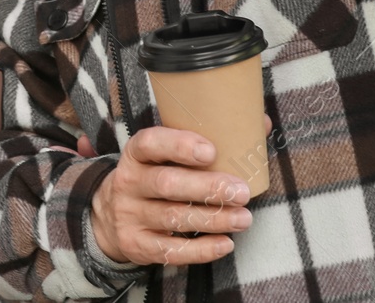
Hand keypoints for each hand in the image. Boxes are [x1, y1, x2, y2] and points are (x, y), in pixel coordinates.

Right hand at [85, 124, 257, 265]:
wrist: (111, 214)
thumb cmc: (154, 176)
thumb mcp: (164, 157)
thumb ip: (206, 141)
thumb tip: (263, 125)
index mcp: (136, 154)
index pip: (150, 143)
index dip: (179, 146)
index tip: (211, 151)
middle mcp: (128, 182)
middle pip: (167, 184)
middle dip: (208, 188)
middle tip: (241, 191)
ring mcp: (129, 216)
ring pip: (173, 218)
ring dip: (213, 219)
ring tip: (244, 218)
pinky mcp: (136, 245)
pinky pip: (171, 250)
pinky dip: (201, 249)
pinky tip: (225, 244)